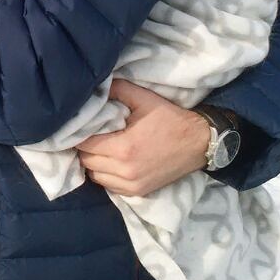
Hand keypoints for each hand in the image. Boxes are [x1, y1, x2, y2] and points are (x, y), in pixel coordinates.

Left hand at [75, 79, 208, 194]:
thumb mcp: (144, 98)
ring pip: (94, 175)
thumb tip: (96, 87)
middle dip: (85, 146)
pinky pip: (108, 185)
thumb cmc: (170, 119)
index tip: (83, 124)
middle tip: (91, 134)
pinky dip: (105, 174)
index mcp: (123, 147)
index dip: (80, 133)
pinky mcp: (137, 192)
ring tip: (101, 147)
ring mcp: (131, 184)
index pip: (85, 143)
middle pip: (86, 160)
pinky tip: (111, 161)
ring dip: (93, 161)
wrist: (198, 143)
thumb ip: (118, 90)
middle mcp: (124, 170)